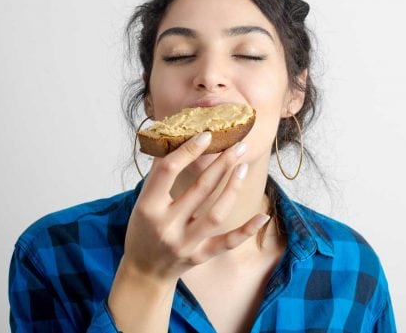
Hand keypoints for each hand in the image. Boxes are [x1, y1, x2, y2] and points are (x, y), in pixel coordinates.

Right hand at [120, 131, 270, 283]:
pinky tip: (263, 216)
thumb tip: (177, 140)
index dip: (188, 150)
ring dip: (232, 188)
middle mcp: (167, 226)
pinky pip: (227, 243)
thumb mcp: (141, 202)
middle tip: (237, 145)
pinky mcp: (199, 256)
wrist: (143, 271)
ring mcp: (185, 243)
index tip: (207, 135)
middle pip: (200, 188)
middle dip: (221, 163)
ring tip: (243, 166)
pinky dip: (246, 230)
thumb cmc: (142, 229)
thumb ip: (158, 176)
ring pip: (216, 214)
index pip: (168, 170)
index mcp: (148, 207)